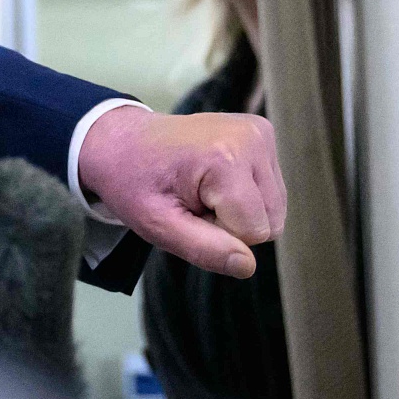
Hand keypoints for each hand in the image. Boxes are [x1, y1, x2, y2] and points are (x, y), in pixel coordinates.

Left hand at [77, 105, 285, 277]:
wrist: (124, 141)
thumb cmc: (136, 183)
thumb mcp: (157, 225)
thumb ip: (204, 249)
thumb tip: (248, 266)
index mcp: (225, 157)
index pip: (254, 232)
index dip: (218, 234)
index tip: (186, 210)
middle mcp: (251, 137)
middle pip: (270, 222)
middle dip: (233, 224)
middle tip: (192, 201)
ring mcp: (259, 131)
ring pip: (274, 208)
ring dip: (240, 210)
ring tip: (202, 190)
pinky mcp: (262, 132)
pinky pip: (271, 189)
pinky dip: (245, 193)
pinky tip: (214, 177)